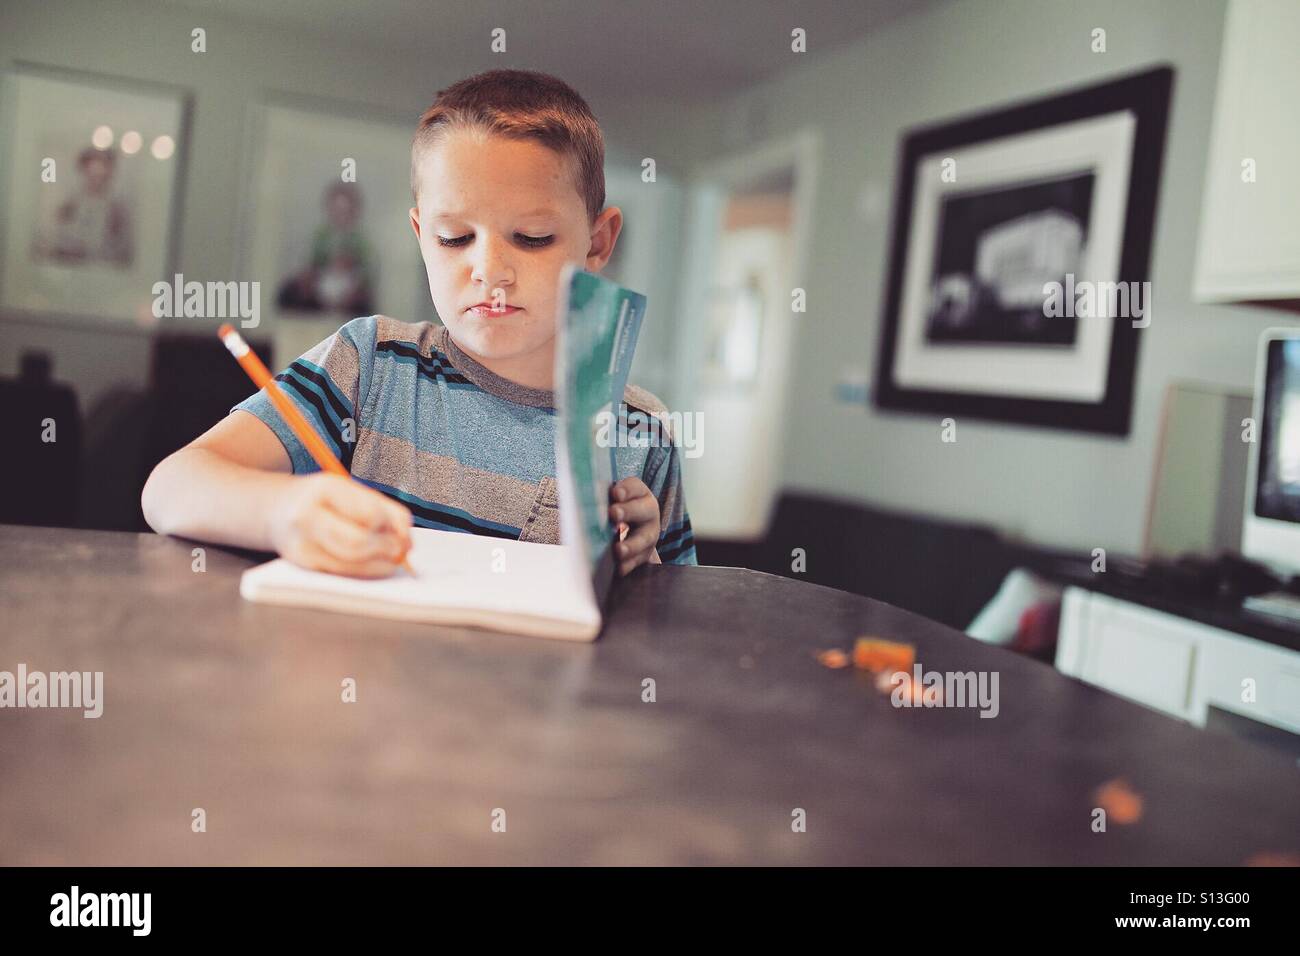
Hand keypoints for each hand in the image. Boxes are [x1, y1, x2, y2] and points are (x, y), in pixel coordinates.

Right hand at [268, 473, 412, 577]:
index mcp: (324, 489)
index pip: (369, 516)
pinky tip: (371, 563)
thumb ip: (388, 511)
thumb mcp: (354, 492)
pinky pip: (342, 573)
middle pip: (358, 543)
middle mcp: (307, 516)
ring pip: (351, 564)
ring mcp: (300, 543)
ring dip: (379, 565)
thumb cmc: (325, 499)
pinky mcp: (302, 565)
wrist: (275, 509)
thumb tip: (407, 544)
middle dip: (387, 550)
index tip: (399, 530)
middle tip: (401, 551)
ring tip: (390, 557)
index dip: (390, 527)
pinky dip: (363, 570)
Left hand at [608, 477, 661, 575]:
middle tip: (613, 514)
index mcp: (640, 494)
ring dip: (631, 545)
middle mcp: (649, 512)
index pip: (635, 487)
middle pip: (643, 510)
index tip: (615, 493)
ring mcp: (650, 533)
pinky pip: (639, 560)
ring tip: (618, 550)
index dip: (626, 489)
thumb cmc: (615, 510)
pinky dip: (628, 565)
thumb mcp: (611, 500)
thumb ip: (601, 499)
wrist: (632, 529)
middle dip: (628, 511)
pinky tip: (618, 568)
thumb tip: (578, 499)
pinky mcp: (646, 553)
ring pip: (644, 539)